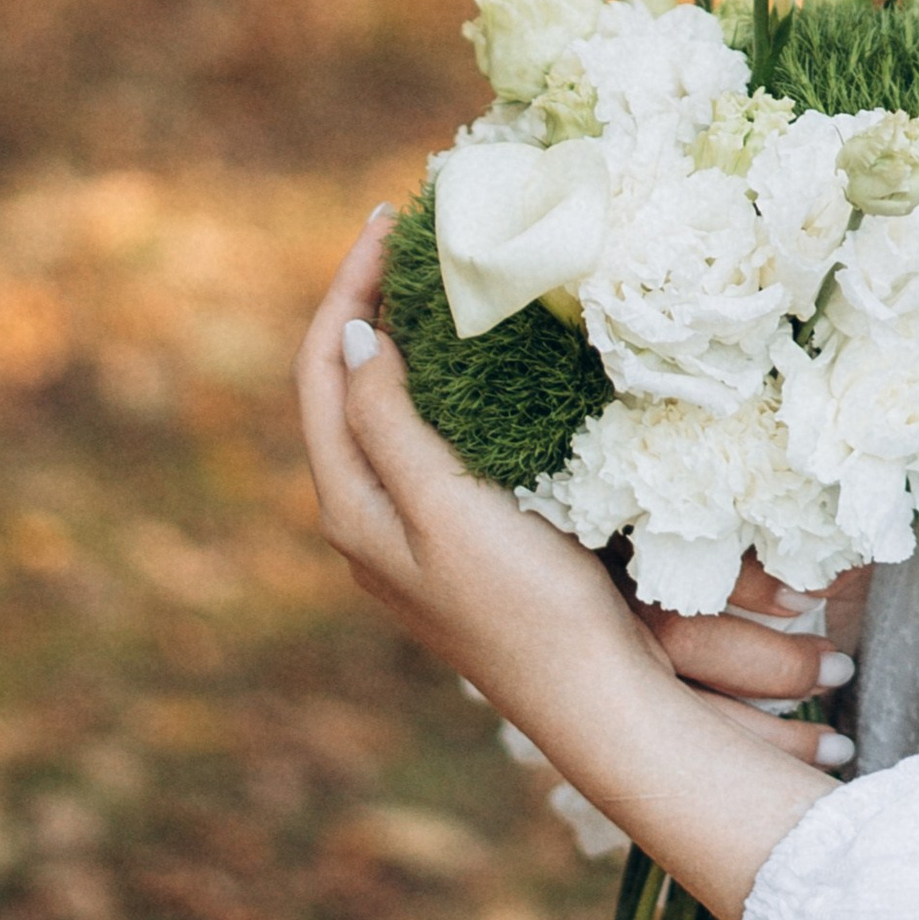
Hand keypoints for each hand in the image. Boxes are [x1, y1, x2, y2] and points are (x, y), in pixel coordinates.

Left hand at [296, 211, 833, 919]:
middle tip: (419, 233)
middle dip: (371, 302)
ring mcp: (412, 533)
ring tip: (447, 276)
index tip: (388, 219)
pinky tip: (484, 363)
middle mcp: (367, 518)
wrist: (598, 699)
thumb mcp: (447, 505)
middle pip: (344, 386)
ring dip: (407, 339)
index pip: (321, 370)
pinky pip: (428, 438)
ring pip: (388, 410)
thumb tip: (350, 336)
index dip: (346, 287)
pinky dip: (443, 382)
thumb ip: (390, 423)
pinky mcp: (458, 539)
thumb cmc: (524, 603)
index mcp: (351, 506)